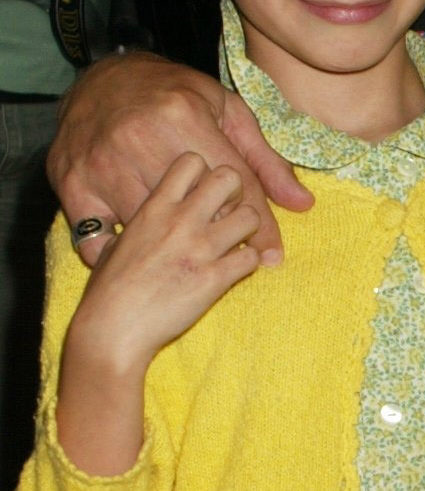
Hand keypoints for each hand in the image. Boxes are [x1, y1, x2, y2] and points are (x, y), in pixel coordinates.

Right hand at [48, 50, 312, 269]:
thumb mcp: (226, 112)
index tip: (272, 255)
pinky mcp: (73, 184)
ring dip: (172, 246)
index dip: (259, 226)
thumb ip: (264, 160)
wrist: (99, 80)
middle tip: (228, 248)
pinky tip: (139, 250)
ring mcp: (101, 165)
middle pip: (193, 212)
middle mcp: (139, 140)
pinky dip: (120, 251)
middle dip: (217, 235)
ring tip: (187, 249)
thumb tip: (302, 204)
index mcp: (183, 119)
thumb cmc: (173, 96)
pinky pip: (98, 238)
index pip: (233, 187)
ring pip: (150, 229)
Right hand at [56, 153, 261, 474]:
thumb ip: (138, 221)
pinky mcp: (215, 278)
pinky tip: (234, 268)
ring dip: (250, 227)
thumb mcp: (115, 242)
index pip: (191, 162)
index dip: (206, 171)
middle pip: (228, 178)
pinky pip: (252, 256)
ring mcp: (200, 248)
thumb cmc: (107, 289)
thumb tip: (143, 213)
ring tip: (236, 240)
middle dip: (237, 189)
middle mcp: (180, 220)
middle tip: (230, 208)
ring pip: (250, 215)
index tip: (206, 189)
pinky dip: (250, 262)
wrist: (112, 328)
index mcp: (153, 206)